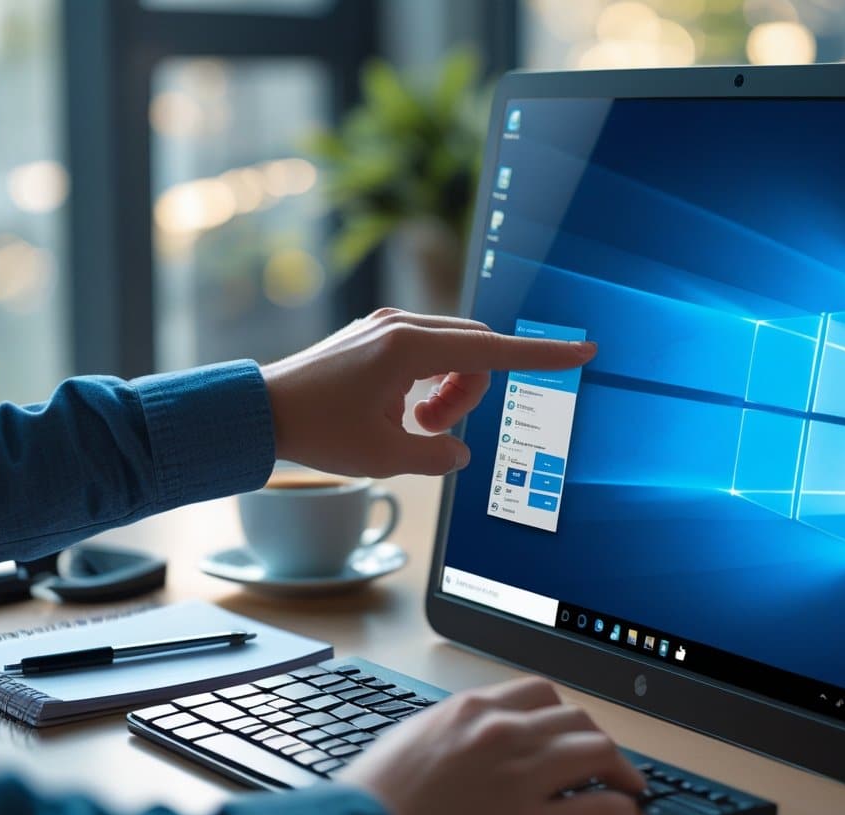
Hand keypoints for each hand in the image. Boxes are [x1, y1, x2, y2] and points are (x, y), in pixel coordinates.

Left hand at [260, 309, 595, 476]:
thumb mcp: (385, 457)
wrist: (260, 411)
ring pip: (454, 351)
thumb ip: (437, 456)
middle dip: (472, 392)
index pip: (494, 351)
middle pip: (476, 350)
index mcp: (408, 348)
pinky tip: (403, 408)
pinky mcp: (377, 335)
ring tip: (416, 423)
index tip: (583, 351)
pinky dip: (430, 381)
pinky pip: (428, 350)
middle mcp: (401, 327)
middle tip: (434, 428)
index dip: (543, 356)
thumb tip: (458, 451)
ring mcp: (387, 327)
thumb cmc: (317, 431)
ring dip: (451, 390)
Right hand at [338, 677, 645, 814]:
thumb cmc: (374, 799)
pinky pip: (600, 808)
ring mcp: (520, 778)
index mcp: (470, 710)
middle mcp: (502, 733)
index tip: (572, 733)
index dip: (565, 715)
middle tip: (609, 764)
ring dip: (620, 771)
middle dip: (599, 741)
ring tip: (628, 790)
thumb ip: (455, 732)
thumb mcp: (412, 741)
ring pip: (597, 752)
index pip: (540, 693)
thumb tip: (482, 740)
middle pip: (576, 720)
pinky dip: (621, 811)